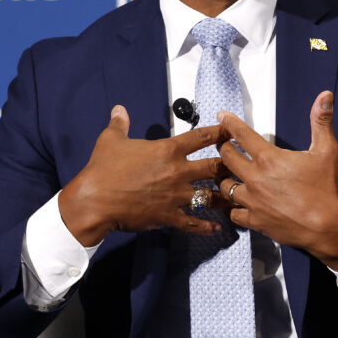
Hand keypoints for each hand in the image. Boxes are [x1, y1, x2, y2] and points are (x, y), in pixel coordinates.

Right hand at [60, 104, 228, 245]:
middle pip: (214, 167)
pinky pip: (193, 223)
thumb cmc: (103, 168)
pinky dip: (207, 226)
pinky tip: (217, 228)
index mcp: (167, 150)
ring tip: (238, 199)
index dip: (220, 133)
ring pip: (210, 196)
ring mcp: (175, 196)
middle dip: (230, 166)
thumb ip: (120, 123)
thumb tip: (119, 109)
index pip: (201, 138)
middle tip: (242, 166)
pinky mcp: (169, 216)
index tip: (232, 131)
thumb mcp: (111, 140)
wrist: (94, 200)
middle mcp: (177, 171)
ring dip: (225, 197)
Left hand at [217, 91, 337, 270]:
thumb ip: (322, 121)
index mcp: (269, 159)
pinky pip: (233, 213)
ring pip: (224, 186)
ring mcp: (252, 202)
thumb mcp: (327, 150)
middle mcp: (255, 178)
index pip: (242, 135)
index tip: (222, 116)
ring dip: (225, 178)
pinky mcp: (254, 221)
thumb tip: (325, 96)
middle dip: (223, 148)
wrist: (329, 227)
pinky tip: (238, 204)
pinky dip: (233, 207)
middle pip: (226, 158)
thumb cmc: (328, 189)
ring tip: (228, 175)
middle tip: (224, 145)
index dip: (230, 123)